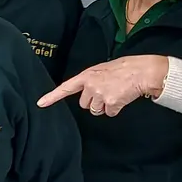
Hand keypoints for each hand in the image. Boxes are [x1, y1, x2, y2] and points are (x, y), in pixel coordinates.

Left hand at [38, 55, 169, 115]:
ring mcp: (100, 95)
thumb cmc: (125, 68)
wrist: (141, 71)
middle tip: (106, 92)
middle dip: (94, 102)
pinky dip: (116, 109)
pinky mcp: (111, 103)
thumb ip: (92, 80)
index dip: (52, 97)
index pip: (66, 87)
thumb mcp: (103, 70)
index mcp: (87, 75)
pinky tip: (122, 98)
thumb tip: (88, 91)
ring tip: (115, 94)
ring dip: (105, 106)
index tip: (40, 103)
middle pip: (84, 104)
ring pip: (96, 111)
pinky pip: (109, 113)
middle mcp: (91, 85)